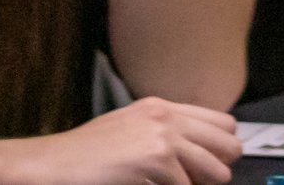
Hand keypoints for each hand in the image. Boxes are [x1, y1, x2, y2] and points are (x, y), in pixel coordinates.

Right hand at [0, 98, 240, 184]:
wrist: (53, 164)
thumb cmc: (85, 156)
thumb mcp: (130, 132)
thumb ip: (165, 136)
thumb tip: (199, 158)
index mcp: (161, 107)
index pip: (223, 124)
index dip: (220, 152)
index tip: (207, 169)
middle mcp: (166, 116)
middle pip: (230, 146)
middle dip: (218, 171)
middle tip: (193, 184)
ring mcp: (162, 136)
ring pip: (217, 173)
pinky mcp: (155, 160)